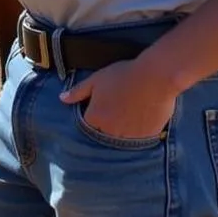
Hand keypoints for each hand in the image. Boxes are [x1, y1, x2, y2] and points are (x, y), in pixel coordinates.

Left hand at [59, 59, 176, 139]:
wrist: (154, 78)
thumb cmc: (122, 76)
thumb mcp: (96, 79)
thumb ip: (78, 91)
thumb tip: (62, 99)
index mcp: (95, 118)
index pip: (87, 125)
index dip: (92, 115)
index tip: (99, 106)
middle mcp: (109, 132)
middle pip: (103, 134)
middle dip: (106, 125)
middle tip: (116, 109)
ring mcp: (128, 138)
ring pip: (119, 139)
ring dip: (120, 130)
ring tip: (127, 114)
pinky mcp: (145, 139)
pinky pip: (136, 140)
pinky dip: (135, 133)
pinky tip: (140, 118)